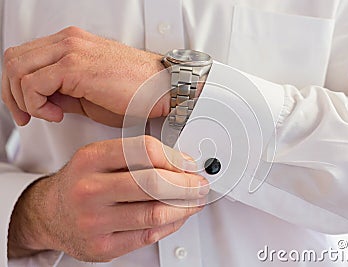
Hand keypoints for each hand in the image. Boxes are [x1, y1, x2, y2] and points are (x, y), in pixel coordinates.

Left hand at [1, 26, 169, 126]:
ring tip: (48, 114)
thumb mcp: (89, 93)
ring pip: (17, 70)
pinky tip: (56, 114)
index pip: (24, 56)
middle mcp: (68, 41)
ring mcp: (70, 51)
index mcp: (71, 43)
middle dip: (12, 94)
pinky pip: (32, 84)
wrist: (162, 89)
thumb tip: (43, 101)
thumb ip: (62, 92)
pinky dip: (36, 104)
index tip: (26, 108)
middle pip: (13, 59)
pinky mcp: (74, 66)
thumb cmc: (136, 91)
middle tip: (26, 115)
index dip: (16, 86)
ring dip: (24, 101)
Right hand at [8, 136, 207, 261]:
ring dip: (185, 206)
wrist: (51, 213)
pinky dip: (172, 224)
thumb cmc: (81, 182)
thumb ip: (137, 157)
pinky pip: (149, 234)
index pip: (144, 150)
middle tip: (200, 184)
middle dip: (187, 184)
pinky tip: (178, 215)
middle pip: (153, 183)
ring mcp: (95, 221)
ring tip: (194, 200)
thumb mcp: (100, 157)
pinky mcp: (103, 247)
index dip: (175, 158)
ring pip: (155, 213)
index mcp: (91, 159)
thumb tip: (181, 164)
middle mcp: (90, 189)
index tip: (189, 164)